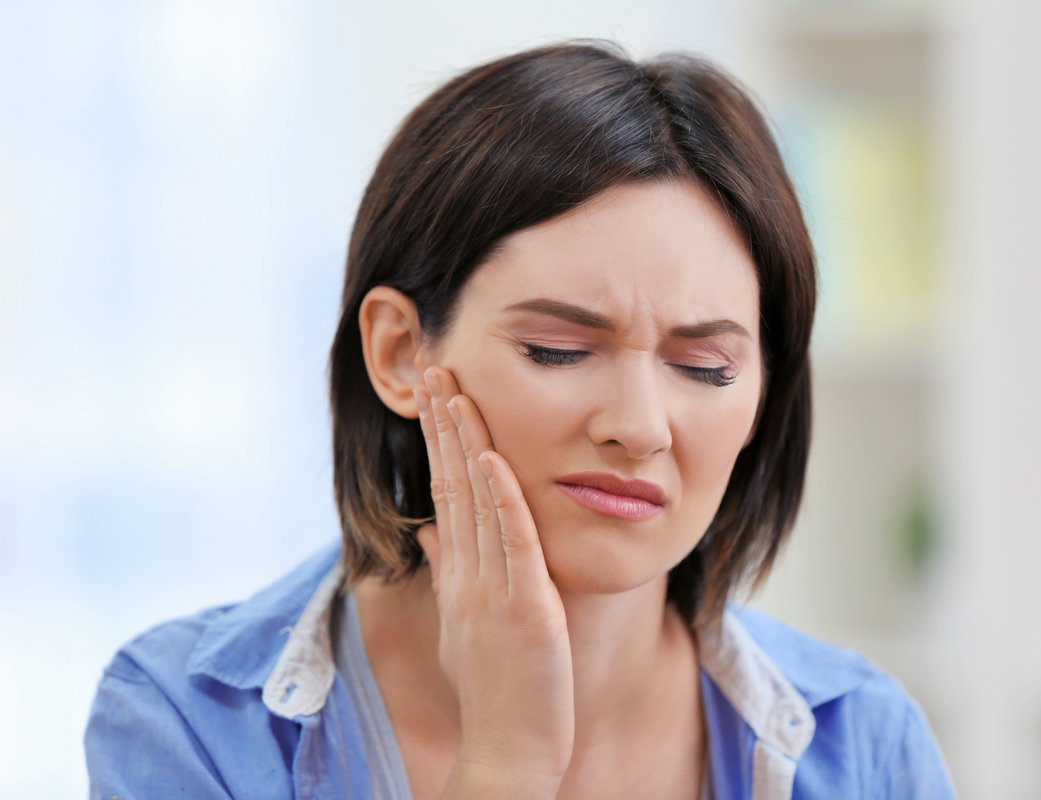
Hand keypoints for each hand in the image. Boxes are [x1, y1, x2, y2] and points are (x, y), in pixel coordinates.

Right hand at [413, 366, 573, 797]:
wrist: (508, 751)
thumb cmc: (494, 689)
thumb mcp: (464, 623)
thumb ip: (450, 570)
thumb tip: (431, 528)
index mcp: (459, 576)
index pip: (445, 493)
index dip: (439, 442)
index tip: (435, 396)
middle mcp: (467, 575)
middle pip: (452, 485)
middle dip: (443, 425)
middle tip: (435, 367)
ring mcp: (492, 591)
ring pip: (477, 504)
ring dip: (467, 445)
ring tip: (456, 392)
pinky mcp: (524, 609)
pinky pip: (512, 545)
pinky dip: (503, 501)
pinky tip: (495, 460)